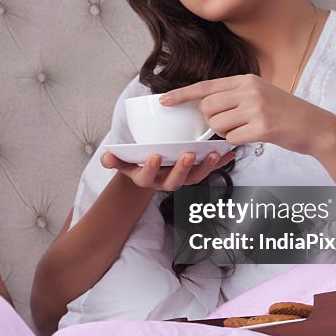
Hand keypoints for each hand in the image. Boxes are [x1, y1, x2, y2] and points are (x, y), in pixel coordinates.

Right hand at [101, 149, 234, 190]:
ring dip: (206, 166)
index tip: (154, 156)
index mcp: (147, 179)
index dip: (151, 169)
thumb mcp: (123, 161)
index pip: (148, 177)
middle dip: (182, 169)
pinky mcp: (195, 172)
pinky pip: (209, 169)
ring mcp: (182, 178)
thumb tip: (105, 157)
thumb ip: (115, 159)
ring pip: (195, 177)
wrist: (149, 168)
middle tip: (187, 155)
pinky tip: (230, 153)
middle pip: (175, 180)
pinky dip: (220, 162)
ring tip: (215, 154)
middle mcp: (166, 181)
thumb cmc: (136, 161)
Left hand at [160, 74, 335, 155]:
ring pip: (217, 125)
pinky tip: (253, 136)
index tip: (164, 100)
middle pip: (207, 108)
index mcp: (245, 80)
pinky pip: (232, 139)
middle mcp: (249, 90)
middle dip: (210, 121)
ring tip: (246, 129)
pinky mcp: (261, 127)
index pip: (206, 86)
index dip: (182, 94)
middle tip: (229, 124)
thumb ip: (234, 96)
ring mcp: (255, 108)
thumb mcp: (259, 93)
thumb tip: (204, 106)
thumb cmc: (284, 113)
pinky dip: (238, 142)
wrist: (315, 126)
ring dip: (225, 133)